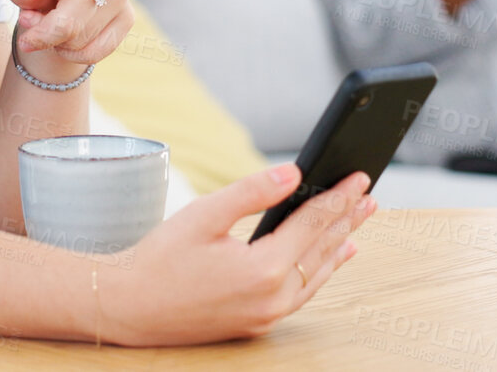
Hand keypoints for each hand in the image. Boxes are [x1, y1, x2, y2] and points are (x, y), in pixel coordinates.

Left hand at [0, 0, 153, 65]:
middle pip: (69, 24)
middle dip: (41, 31)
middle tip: (29, 18)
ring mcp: (122, 1)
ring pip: (77, 43)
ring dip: (53, 41)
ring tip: (49, 20)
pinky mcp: (126, 22)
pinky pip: (91, 55)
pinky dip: (69, 53)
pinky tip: (64, 36)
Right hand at [100, 164, 374, 345]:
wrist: (128, 308)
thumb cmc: (160, 258)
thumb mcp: (204, 215)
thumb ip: (252, 192)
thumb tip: (294, 173)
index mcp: (263, 269)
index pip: (313, 224)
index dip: (338, 197)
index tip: (360, 177)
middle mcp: (272, 298)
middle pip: (322, 249)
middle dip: (346, 218)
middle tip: (368, 194)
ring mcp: (267, 315)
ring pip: (316, 274)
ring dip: (339, 244)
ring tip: (357, 222)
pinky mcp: (257, 323)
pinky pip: (302, 293)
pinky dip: (320, 270)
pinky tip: (332, 257)